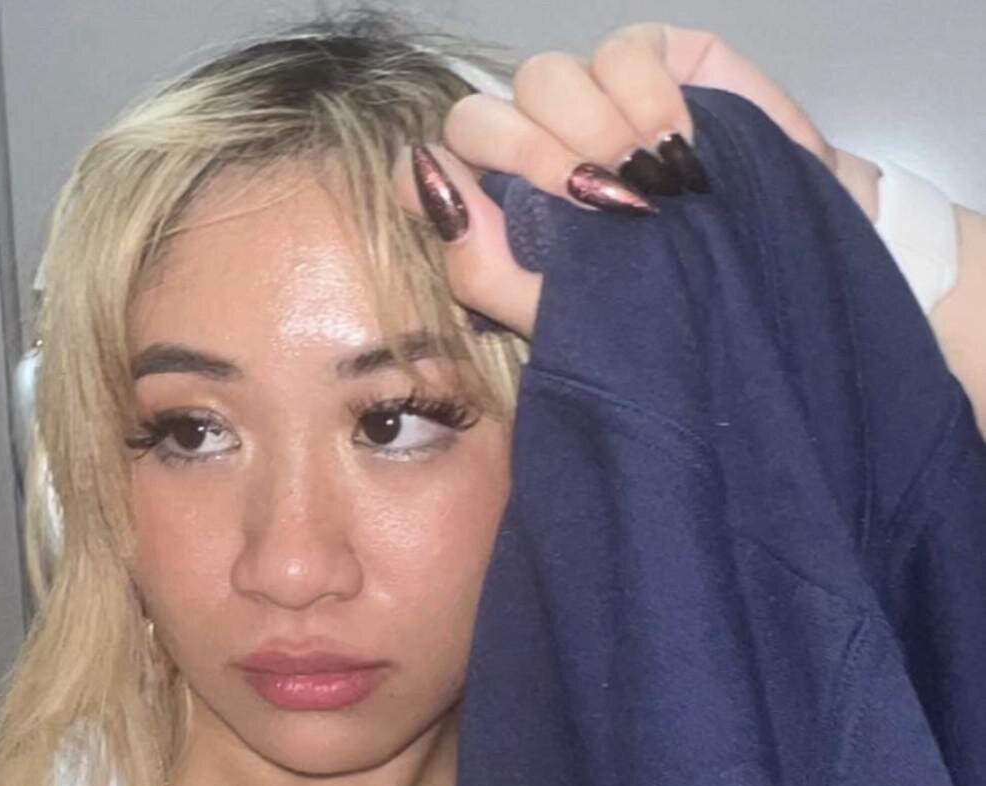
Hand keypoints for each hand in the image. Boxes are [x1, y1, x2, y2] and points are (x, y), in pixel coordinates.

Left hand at [392, 22, 839, 341]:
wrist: (778, 292)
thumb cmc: (671, 313)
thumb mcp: (569, 318)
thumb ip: (482, 267)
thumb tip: (423, 182)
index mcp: (506, 218)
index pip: (434, 173)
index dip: (446, 182)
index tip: (489, 218)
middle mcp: (538, 155)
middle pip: (481, 118)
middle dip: (528, 156)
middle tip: (591, 199)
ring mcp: (592, 105)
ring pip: (543, 79)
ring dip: (588, 128)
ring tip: (641, 180)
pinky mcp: (655, 62)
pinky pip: (621, 50)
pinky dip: (642, 96)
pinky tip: (673, 146)